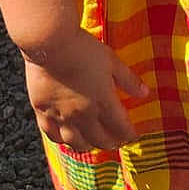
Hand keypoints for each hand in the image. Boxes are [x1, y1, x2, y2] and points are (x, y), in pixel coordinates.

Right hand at [23, 32, 148, 151]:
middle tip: (116, 142)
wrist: (50, 43)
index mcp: (103, 102)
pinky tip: (64, 139)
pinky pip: (52, 134)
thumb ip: (128, 79)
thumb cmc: (83, 48)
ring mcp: (61, 116)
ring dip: (87, 146)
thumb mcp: (112, 60)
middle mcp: (83, 115)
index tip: (134, 136)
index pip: (120, 127)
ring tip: (93, 145)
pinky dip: (61, 140)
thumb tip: (145, 93)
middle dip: (111, 143)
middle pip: (100, 139)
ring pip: (75, 142)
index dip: (129, 134)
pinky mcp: (43, 111)